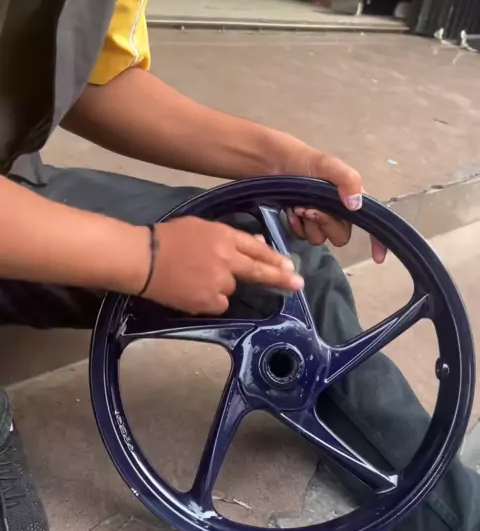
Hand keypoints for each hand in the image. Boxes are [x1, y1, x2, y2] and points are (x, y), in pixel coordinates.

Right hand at [143, 217, 303, 313]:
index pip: (257, 249)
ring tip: (195, 278)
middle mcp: (227, 260)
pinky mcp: (208, 302)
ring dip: (221, 287)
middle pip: (259, 271)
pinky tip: (192, 291)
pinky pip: (218, 303)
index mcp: (225, 237)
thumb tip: (255, 244)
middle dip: (281, 279)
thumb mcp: (201, 227)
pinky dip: (209, 300)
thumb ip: (229, 237)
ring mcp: (219, 283)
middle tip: (298, 284)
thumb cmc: (167, 238)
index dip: (275, 259)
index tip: (290, 266)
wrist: (143, 259)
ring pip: (231, 289)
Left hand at [282, 144, 386, 263]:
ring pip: (320, 239)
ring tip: (297, 207)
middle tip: (309, 208)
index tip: (377, 257)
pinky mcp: (301, 224)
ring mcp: (318, 220)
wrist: (270, 163)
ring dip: (309, 225)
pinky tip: (290, 213)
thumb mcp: (326, 165)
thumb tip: (356, 206)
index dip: (376, 240)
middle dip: (325, 223)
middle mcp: (337, 212)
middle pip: (340, 235)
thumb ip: (346, 180)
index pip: (370, 221)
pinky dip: (296, 227)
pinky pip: (303, 238)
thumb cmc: (301, 160)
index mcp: (350, 198)